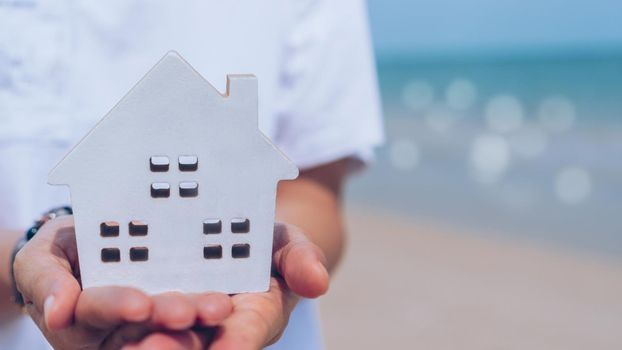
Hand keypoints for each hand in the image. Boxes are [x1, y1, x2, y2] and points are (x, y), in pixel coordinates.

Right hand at [12, 216, 232, 348]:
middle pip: (144, 324)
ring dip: (197, 316)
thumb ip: (46, 281)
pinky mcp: (177, 309)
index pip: (100, 310)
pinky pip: (194, 315)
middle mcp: (118, 325)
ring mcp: (150, 320)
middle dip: (167, 315)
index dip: (118, 306)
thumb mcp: (42, 259)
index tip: (138, 304)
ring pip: (174, 324)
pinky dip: (209, 310)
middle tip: (188, 311)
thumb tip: (57, 313)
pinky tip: (229, 302)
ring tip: (218, 307)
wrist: (89, 239)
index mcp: (83, 315)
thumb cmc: (65, 250)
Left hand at [114, 223, 329, 349]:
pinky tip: (81, 310)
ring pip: (153, 336)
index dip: (236, 342)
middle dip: (172, 347)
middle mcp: (211, 327)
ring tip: (122, 338)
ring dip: (139, 338)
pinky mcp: (139, 305)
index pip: (244, 335)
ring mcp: (173, 320)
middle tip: (150, 347)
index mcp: (252, 316)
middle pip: (191, 343)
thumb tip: (317, 283)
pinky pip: (121, 314)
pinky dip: (107, 312)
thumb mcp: (284, 240)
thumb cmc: (260, 239)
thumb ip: (301, 258)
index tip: (227, 348)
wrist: (225, 227)